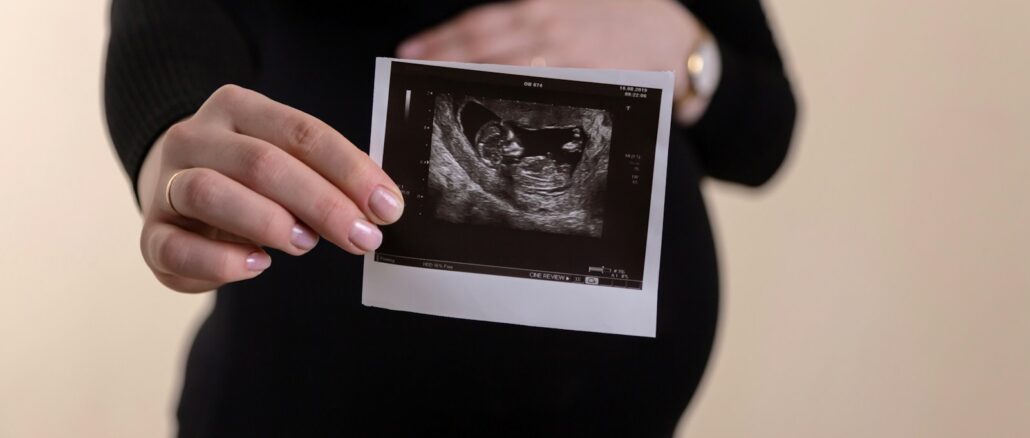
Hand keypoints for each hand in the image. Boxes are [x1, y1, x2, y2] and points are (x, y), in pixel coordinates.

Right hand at [136, 85, 403, 292]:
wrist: (175, 188)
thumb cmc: (248, 178)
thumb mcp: (287, 161)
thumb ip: (325, 175)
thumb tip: (380, 206)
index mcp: (238, 108)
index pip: (301, 132)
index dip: (350, 170)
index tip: (387, 206)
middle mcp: (196, 137)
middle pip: (261, 162)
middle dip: (321, 203)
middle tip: (362, 237)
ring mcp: (167, 183)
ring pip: (209, 192)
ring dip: (267, 221)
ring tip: (305, 244)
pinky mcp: (151, 233)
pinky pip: (175, 247)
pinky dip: (219, 261)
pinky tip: (257, 265)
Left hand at [397, 0, 701, 98]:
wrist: (680, 41)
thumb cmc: (624, 18)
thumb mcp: (578, 5)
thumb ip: (538, 17)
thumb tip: (489, 34)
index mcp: (544, 5)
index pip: (482, 22)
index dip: (443, 38)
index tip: (411, 51)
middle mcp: (552, 26)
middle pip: (485, 47)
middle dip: (444, 63)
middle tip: (413, 80)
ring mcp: (570, 56)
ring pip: (508, 73)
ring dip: (470, 87)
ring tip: (441, 102)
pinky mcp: (588, 83)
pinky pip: (542, 98)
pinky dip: (514, 106)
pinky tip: (493, 117)